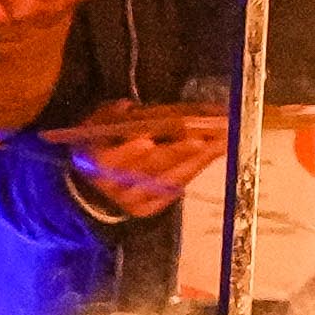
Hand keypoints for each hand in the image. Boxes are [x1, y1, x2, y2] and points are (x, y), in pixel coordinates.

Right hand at [44, 96, 224, 218]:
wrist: (95, 186)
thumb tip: (129, 107)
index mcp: (98, 164)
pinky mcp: (151, 206)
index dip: (130, 151)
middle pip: (149, 169)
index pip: (113, 160)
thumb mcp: (98, 125)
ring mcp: (135, 199)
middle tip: (201, 138)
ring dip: (197, 160)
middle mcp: (117, 186)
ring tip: (219, 142)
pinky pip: (176, 188)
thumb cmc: (101, 145)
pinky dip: (195, 169)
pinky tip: (213, 153)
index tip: (147, 141)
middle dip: (177, 152)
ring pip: (169, 178)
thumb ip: (114, 117)